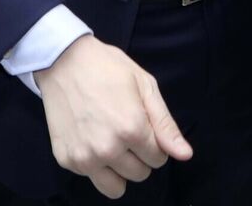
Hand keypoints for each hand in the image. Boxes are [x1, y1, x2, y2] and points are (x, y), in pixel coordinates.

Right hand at [34, 35, 191, 198]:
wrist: (65, 63)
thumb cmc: (109, 69)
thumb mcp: (145, 86)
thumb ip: (165, 125)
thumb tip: (185, 155)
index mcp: (132, 128)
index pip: (159, 158)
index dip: (157, 143)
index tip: (146, 127)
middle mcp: (108, 149)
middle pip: (140, 174)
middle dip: (141, 156)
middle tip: (130, 131)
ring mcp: (85, 158)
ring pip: (116, 188)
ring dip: (121, 169)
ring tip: (115, 142)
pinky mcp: (66, 161)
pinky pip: (92, 178)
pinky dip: (98, 165)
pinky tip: (94, 138)